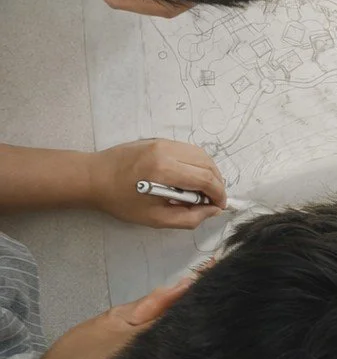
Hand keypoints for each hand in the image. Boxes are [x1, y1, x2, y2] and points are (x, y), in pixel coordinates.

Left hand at [87, 139, 226, 228]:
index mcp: (165, 171)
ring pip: (201, 154)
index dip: (218, 193)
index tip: (220, 205)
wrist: (94, 177)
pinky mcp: (161, 140)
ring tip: (205, 188)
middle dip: (217, 182)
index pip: (205, 179)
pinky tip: (192, 176)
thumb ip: (187, 217)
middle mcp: (168, 151)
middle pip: (207, 164)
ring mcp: (165, 142)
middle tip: (213, 199)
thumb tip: (212, 211)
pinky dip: (197, 163)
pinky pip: (189, 150)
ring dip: (209, 171)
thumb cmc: (121, 201)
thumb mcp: (154, 218)